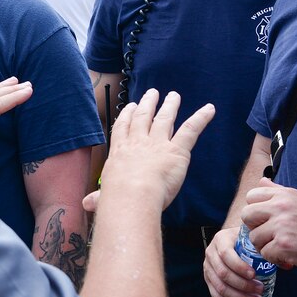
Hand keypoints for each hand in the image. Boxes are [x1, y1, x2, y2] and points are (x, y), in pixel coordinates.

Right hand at [82, 89, 212, 212]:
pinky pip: (190, 130)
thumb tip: (86, 203)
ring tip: (173, 95)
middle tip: (152, 93)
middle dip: (148, 104)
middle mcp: (139, 142)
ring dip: (170, 106)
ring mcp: (158, 143)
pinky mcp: (177, 150)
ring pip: (164, 119)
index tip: (131, 106)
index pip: (123, 128)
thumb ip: (98, 197)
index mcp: (121, 151)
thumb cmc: (117, 198)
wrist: (133, 195)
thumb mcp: (104, 195)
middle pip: (143, 117)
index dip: (128, 115)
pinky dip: (201, 118)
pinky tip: (210, 109)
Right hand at [203, 226, 265, 296]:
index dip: (239, 266)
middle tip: (261, 290)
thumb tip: (287, 266)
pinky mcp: (209, 281)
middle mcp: (211, 254)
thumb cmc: (245, 241)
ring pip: (220, 288)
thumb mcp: (253, 240)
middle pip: (223, 274)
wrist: (233, 241)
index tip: (255, 274)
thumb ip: (269, 250)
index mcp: (220, 240)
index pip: (226, 254)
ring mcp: (208, 268)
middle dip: (243, 285)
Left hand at [240, 178, 296, 272]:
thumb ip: (278, 191)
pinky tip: (286, 258)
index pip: (251, 197)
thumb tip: (261, 180)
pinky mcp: (284, 245)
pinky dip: (274, 259)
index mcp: (283, 195)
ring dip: (264, 247)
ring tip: (279, 248)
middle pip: (246, 216)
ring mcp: (281, 226)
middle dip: (254, 228)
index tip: (265, 220)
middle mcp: (280, 207)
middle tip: (267, 236)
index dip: (255, 211)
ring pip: (254, 238)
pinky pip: (265, 253)